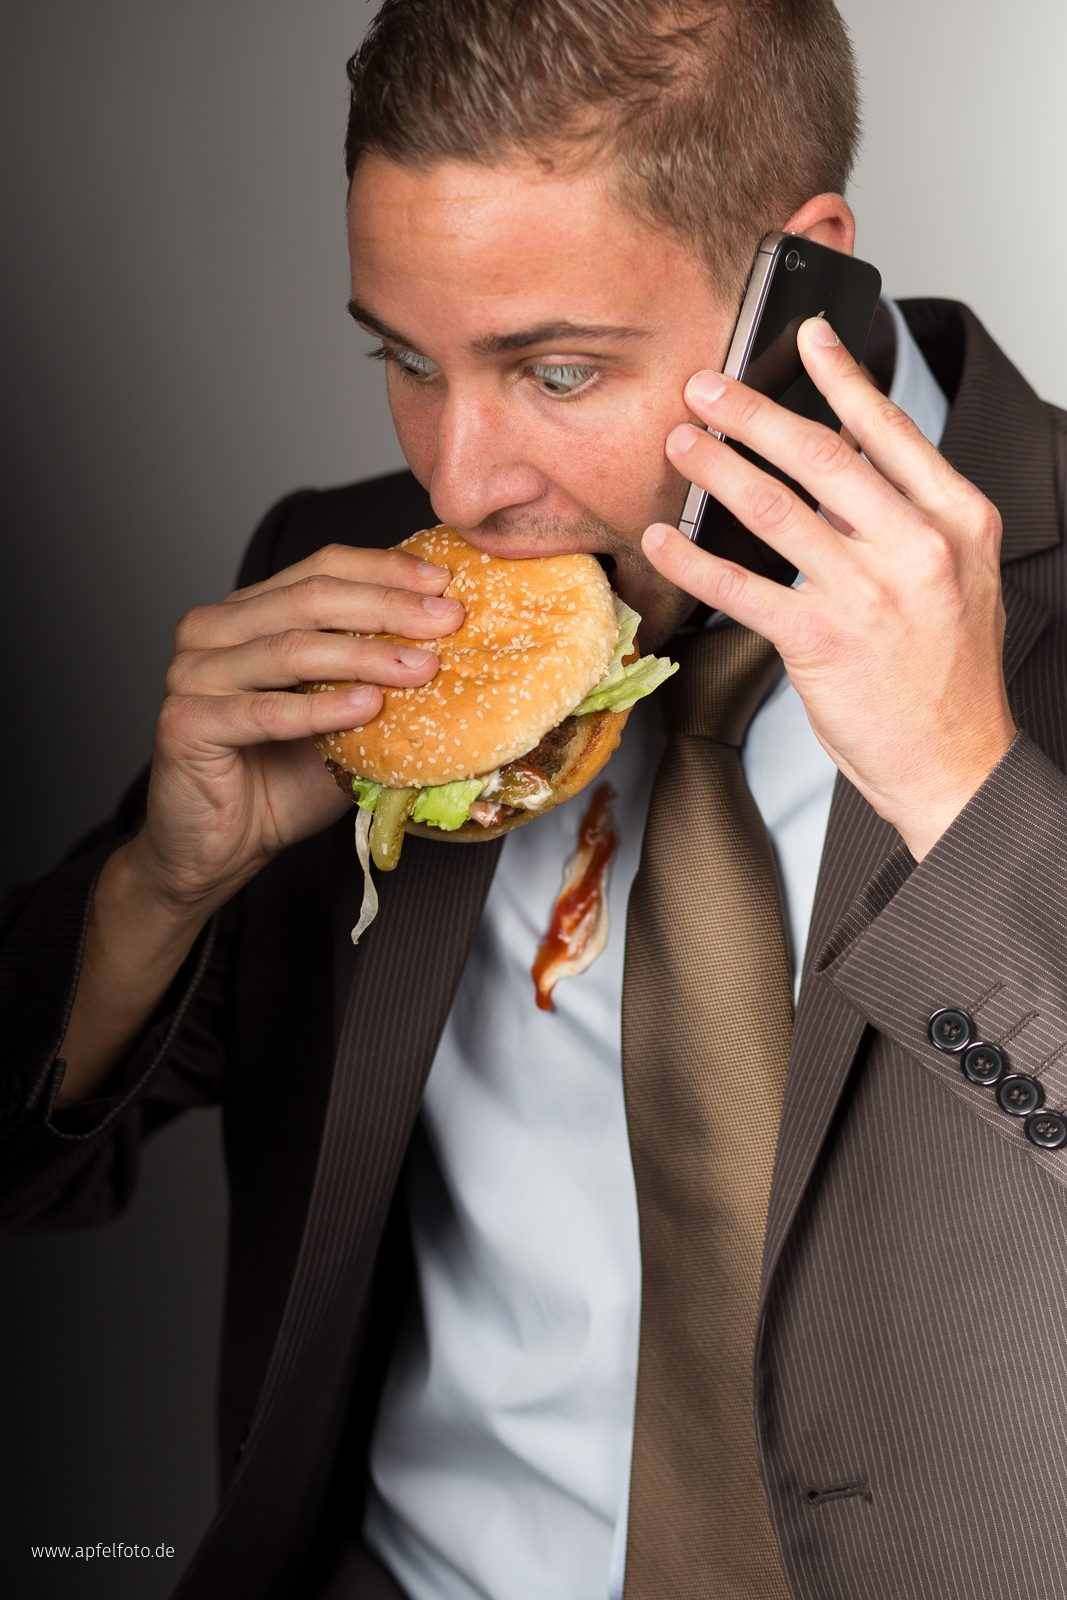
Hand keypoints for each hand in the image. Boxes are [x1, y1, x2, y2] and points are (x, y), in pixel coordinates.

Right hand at [132, 543, 464, 915]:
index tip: (443, 583)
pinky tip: (368, 708)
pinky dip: (321, 709)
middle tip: (447, 620)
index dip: (385, 570)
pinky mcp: (184, 722)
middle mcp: (213, 630)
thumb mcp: (345, 717)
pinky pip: (265, 711)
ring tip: (421, 668)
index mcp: (249, 612)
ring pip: (290, 649)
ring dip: (364, 656)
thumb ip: (379, 678)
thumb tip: (457, 651)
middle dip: (387, 607)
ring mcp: (192, 673)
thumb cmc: (282, 779)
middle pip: (309, 599)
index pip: (321, 568)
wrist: (222, 846)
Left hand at [642, 318, 1016, 860]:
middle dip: (752, 412)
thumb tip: (837, 471)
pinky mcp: (821, 642)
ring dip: (715, 469)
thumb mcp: (958, 578)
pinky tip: (661, 539)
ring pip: (773, 509)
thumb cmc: (947, 673)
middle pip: (822, 455)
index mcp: (959, 520)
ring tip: (679, 444)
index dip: (843, 376)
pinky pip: (740, 586)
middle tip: (705, 387)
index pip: (891, 431)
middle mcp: (918, 546)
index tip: (806, 335)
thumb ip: (906, 520)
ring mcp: (869, 593)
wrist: (955, 761)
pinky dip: (690, 560)